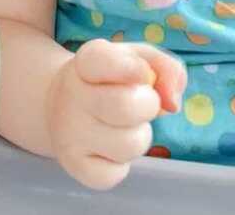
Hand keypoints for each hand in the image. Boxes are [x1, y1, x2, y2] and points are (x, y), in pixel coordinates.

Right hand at [46, 38, 186, 190]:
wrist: (62, 105)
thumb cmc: (109, 80)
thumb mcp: (137, 60)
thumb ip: (166, 68)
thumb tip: (172, 103)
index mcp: (87, 61)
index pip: (103, 60)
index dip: (132, 68)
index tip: (143, 73)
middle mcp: (72, 94)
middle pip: (126, 106)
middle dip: (149, 106)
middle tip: (142, 103)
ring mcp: (69, 132)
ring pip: (129, 144)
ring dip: (139, 136)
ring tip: (123, 125)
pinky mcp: (74, 164)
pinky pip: (115, 174)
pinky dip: (121, 164)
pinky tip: (109, 147)